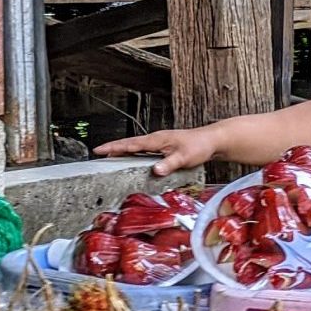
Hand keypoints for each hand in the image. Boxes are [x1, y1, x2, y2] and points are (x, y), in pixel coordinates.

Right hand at [94, 127, 220, 175]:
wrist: (212, 141)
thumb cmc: (199, 146)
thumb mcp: (184, 158)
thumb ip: (168, 164)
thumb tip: (155, 170)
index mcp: (156, 140)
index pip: (130, 144)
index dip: (113, 147)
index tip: (99, 150)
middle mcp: (156, 139)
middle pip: (129, 144)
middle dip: (113, 148)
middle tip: (99, 154)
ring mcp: (159, 143)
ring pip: (136, 146)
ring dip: (123, 151)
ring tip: (110, 157)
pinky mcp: (164, 147)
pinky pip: (144, 150)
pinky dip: (134, 153)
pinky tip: (133, 160)